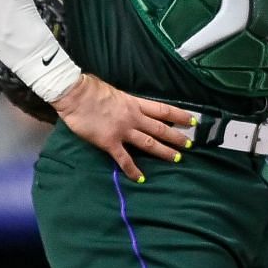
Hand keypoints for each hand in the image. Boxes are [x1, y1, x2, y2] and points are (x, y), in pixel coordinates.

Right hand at [52, 74, 197, 182]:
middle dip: (176, 137)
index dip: (179, 116)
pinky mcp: (110, 143)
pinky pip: (124, 159)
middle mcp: (133, 117)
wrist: (75, 94)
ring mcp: (123, 131)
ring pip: (148, 143)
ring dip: (164, 152)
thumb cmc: (91, 88)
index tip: (192, 121)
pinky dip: (133, 170)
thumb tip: (126, 103)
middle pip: (160, 128)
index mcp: (134, 103)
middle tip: (189, 144)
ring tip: (177, 158)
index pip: (163, 110)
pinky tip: (140, 178)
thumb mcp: (114, 91)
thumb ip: (124, 100)